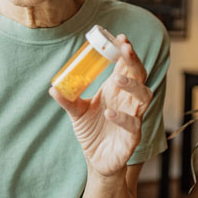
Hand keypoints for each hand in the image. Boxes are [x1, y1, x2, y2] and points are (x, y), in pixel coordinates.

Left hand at [50, 35, 151, 176]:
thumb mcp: (77, 112)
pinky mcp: (133, 138)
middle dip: (134, 61)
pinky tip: (108, 113)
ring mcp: (134, 117)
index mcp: (118, 91)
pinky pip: (134, 125)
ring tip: (117, 79)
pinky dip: (123, 118)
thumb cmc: (92, 132)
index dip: (127, 52)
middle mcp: (129, 101)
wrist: (96, 160)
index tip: (121, 37)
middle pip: (140, 76)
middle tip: (125, 49)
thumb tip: (53, 87)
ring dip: (133, 86)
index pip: (127, 66)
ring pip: (145, 97)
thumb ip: (67, 99)